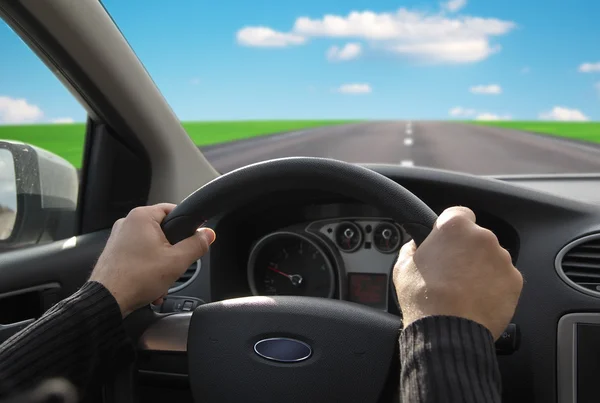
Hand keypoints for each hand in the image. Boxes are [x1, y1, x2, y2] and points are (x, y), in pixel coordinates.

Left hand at [89, 203, 215, 316]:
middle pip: (163, 231)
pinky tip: (152, 286)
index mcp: (141, 217)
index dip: (186, 225)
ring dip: (161, 264)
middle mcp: (127, 223)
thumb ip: (196, 245)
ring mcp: (118, 238)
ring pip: (152, 246)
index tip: (193, 238)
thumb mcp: (177, 261)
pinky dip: (148, 269)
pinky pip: (139, 256)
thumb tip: (207, 235)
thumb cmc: (135, 279)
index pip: (173, 209)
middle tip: (175, 264)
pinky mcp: (115, 253)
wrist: (107, 301)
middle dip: (172, 251)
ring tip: (161, 280)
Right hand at [393, 206, 522, 339]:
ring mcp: (502, 259)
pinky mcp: (514, 280)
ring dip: (481, 268)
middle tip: (451, 271)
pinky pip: (503, 278)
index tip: (446, 241)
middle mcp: (483, 237)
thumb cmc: (423, 298)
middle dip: (466, 251)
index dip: (450, 228)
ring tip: (463, 290)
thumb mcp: (403, 266)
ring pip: (491, 258)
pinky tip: (477, 299)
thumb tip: (416, 245)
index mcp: (454, 227)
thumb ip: (413, 247)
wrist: (447, 330)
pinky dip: (493, 286)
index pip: (458, 213)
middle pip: (476, 237)